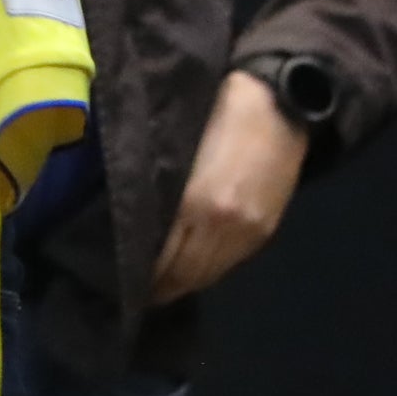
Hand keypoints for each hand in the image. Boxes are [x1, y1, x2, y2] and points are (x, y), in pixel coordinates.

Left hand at [151, 68, 307, 303]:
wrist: (278, 105)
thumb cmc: (213, 115)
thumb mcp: (172, 151)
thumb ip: (154, 191)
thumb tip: (131, 225)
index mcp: (195, 203)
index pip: (162, 260)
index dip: (140, 277)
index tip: (118, 282)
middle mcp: (224, 225)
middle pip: (185, 275)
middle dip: (159, 287)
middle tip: (134, 290)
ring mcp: (249, 231)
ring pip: (209, 275)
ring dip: (183, 283)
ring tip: (158, 284)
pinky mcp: (266, 230)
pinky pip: (231, 264)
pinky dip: (207, 271)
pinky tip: (190, 268)